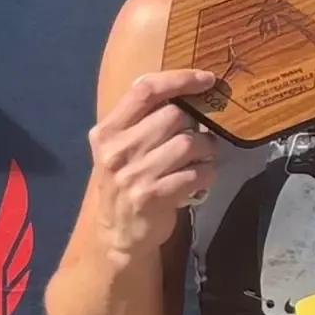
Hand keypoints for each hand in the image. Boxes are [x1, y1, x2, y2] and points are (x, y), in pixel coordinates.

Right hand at [86, 69, 220, 254]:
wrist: (117, 234)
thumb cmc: (126, 183)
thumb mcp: (122, 148)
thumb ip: (144, 119)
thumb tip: (189, 90)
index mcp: (108, 131)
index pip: (145, 90)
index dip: (179, 79)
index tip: (207, 79)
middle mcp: (116, 150)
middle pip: (173, 115)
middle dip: (197, 124)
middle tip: (201, 136)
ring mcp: (133, 174)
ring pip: (189, 143)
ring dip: (205, 150)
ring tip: (201, 158)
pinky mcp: (151, 196)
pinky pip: (195, 173)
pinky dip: (206, 173)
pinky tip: (201, 178)